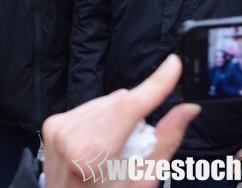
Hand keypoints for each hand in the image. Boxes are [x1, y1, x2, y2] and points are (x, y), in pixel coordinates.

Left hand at [41, 55, 199, 187]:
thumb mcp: (142, 182)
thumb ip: (166, 141)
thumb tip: (188, 109)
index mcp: (92, 153)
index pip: (130, 105)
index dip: (156, 83)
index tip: (173, 64)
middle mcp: (70, 135)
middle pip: (119, 101)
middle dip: (137, 115)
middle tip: (136, 146)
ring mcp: (57, 128)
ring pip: (106, 101)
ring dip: (119, 117)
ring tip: (115, 150)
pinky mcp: (53, 124)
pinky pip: (89, 107)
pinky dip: (102, 120)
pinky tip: (101, 144)